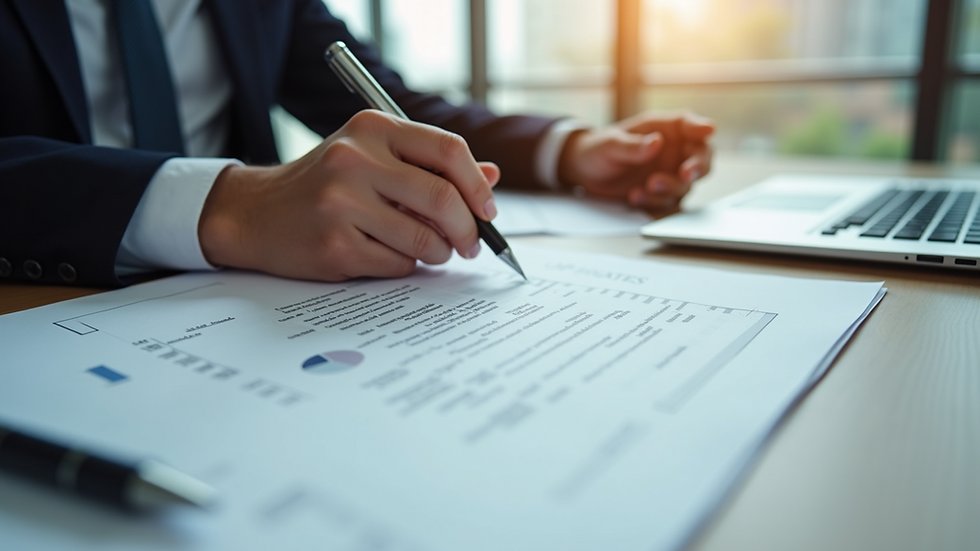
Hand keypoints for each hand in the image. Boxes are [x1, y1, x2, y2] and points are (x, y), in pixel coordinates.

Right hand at [198, 110, 499, 281]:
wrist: (255, 213)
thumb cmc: (324, 185)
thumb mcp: (372, 158)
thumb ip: (430, 164)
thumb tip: (491, 178)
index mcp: (371, 129)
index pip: (448, 150)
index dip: (477, 184)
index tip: (487, 210)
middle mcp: (354, 160)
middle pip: (442, 198)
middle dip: (468, 228)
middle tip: (471, 243)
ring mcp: (341, 203)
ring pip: (424, 238)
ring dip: (439, 252)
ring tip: (431, 250)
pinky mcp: (334, 244)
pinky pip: (397, 263)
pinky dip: (405, 265)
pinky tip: (388, 254)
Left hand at [557, 111, 713, 212]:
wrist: (585, 172)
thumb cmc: (599, 148)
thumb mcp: (610, 144)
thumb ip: (633, 145)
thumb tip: (656, 142)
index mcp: (664, 129)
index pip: (689, 125)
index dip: (700, 127)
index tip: (708, 130)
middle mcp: (673, 151)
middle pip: (701, 157)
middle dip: (698, 166)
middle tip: (686, 174)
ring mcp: (670, 174)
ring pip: (686, 184)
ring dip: (670, 188)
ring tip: (647, 186)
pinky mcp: (661, 195)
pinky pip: (668, 203)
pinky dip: (654, 202)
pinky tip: (635, 197)